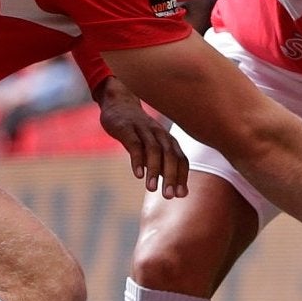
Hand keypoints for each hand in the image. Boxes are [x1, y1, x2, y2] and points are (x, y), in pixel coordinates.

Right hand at [94, 78, 187, 198]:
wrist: (118, 104)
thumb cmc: (139, 131)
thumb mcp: (154, 148)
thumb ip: (166, 168)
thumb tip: (182, 193)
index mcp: (168, 140)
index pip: (181, 159)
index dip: (182, 176)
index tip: (181, 195)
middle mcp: (159, 134)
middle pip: (170, 155)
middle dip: (171, 176)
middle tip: (169, 196)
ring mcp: (143, 130)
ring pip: (154, 150)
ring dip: (155, 170)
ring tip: (152, 188)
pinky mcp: (126, 128)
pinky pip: (134, 144)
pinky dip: (137, 159)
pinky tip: (137, 174)